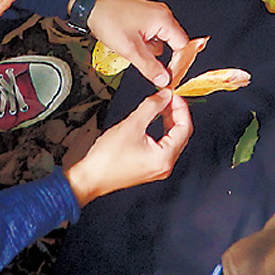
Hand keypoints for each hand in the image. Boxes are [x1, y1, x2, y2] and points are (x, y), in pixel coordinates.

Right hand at [64, 90, 191, 206]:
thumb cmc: (107, 158)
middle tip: (168, 99)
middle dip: (176, 113)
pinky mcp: (149, 168)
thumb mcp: (132, 124)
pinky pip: (163, 146)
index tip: (174, 95)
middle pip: (181, 134)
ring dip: (169, 121)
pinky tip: (154, 120)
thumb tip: (166, 96)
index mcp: (165, 157)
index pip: (185, 127)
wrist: (88, 178)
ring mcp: (157, 168)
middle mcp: (165, 165)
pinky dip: (162, 131)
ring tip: (161, 106)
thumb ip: (152, 106)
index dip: (181, 108)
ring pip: (172, 139)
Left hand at [88, 0, 189, 87]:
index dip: (178, 63)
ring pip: (162, 41)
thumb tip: (164, 79)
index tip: (170, 77)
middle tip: (150, 68)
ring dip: (150, 51)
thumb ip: (149, 67)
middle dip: (162, 57)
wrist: (92, 6)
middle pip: (174, 43)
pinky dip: (145, 44)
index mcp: (164, 19)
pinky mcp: (146, 18)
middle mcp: (163, 15)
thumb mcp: (130, 49)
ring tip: (133, 51)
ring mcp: (154, 15)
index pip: (183, 46)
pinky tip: (131, 45)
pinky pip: (153, 35)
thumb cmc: (109, 19)